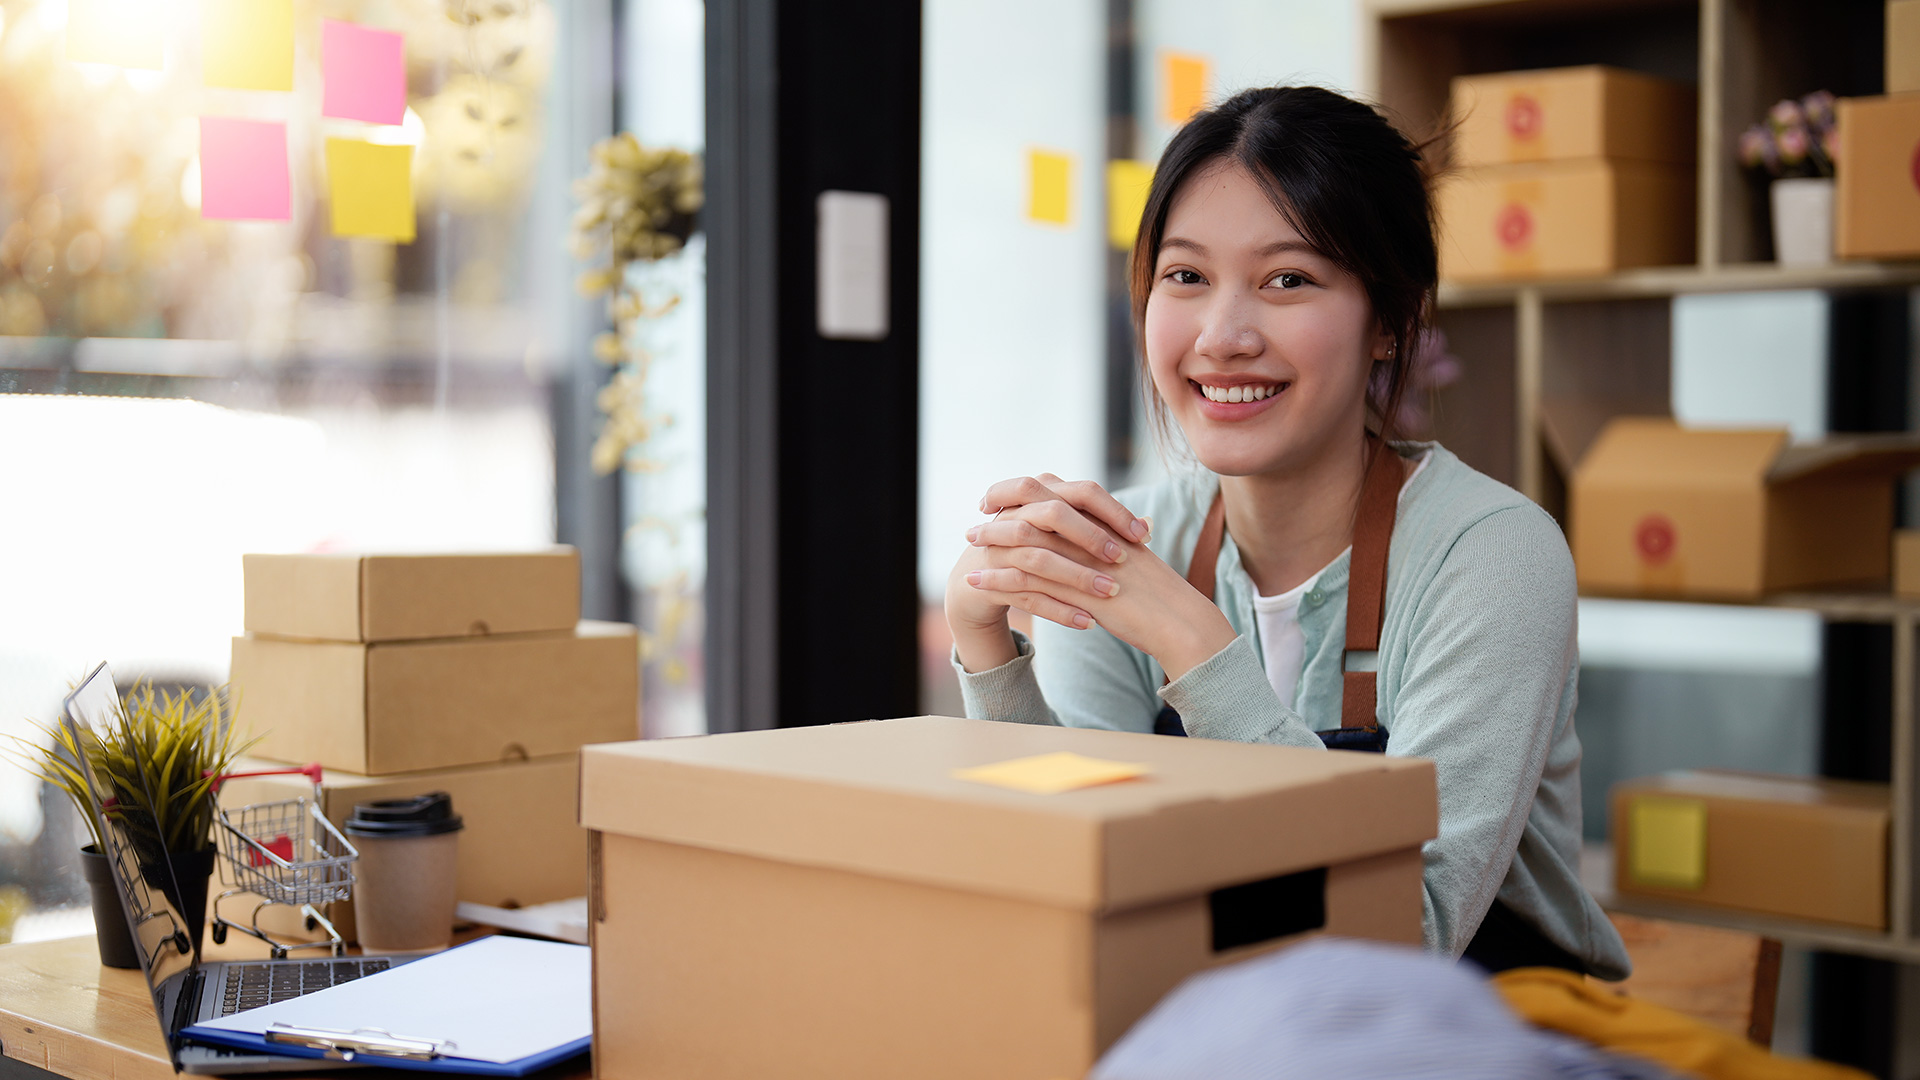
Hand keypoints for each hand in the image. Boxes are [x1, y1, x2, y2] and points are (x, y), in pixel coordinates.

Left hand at [953, 475, 1236, 680]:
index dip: (1024, 493)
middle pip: (1034, 510)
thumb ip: (1110, 540)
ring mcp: (1084, 560)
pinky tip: (977, 583)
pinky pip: (1028, 581)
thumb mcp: (1133, 557)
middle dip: (1001, 513)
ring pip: (1025, 544)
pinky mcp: (1077, 591)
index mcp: (1103, 521)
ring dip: (992, 544)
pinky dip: (998, 579)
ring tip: (969, 549)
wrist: (1179, 621)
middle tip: (975, 521)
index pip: (1055, 493)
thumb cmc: (1159, 595)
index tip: (1000, 499)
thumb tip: (1091, 536)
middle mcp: (1091, 533)